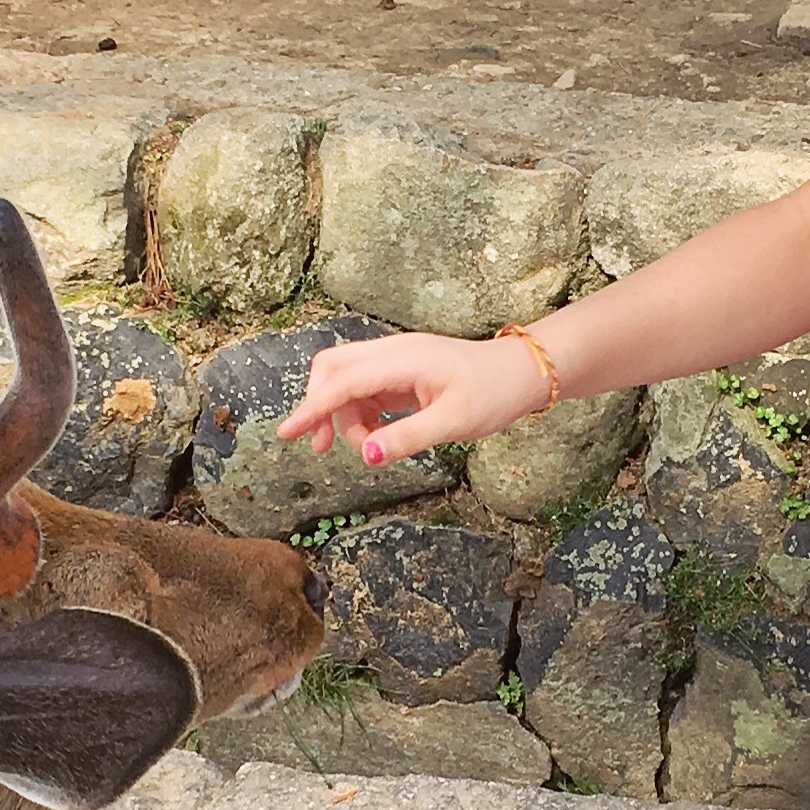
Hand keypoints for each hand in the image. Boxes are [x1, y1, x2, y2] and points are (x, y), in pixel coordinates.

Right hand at [278, 330, 551, 463]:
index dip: (311, 408)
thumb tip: (365, 456)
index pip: (341, 382)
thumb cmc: (494, 393)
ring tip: (370, 447)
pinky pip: (365, 390)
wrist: (522, 373)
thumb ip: (406, 438)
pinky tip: (378, 436)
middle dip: (321, 407)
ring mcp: (395, 361)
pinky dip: (361, 414)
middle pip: (332, 370)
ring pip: (346, 382)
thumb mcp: (452, 423)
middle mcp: (392, 352)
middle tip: (324, 447)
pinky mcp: (401, 373)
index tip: (287, 433)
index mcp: (402, 359)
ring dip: (346, 417)